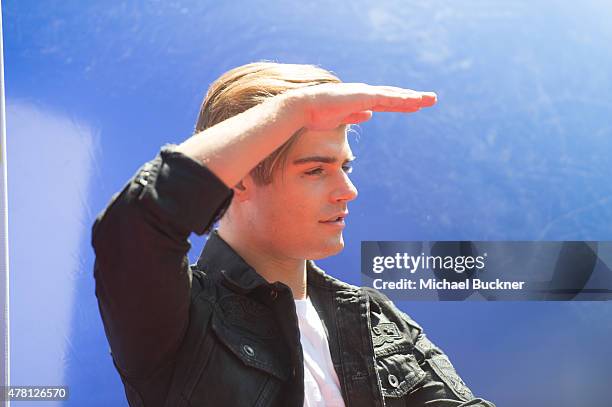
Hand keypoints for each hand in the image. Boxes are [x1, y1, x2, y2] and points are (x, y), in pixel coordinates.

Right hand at [287, 83, 436, 130]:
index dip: (401, 103)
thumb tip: (369, 114)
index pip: (386, 102)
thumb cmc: (317, 115)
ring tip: (429, 99)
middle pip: (394, 96)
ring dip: (412, 97)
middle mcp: (365, 94)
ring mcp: (364, 94)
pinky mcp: (363, 96)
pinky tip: (414, 101)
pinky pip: (386, 98)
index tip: (415, 105)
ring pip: (394, 95)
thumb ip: (355, 114)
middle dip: (413, 98)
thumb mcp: (341, 118)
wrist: (304, 108)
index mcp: (361, 100)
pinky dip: (400, 99)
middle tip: (432, 99)